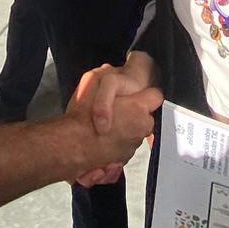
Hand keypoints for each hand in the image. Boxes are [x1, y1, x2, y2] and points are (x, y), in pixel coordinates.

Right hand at [67, 60, 161, 183]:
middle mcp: (140, 127)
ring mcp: (133, 144)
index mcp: (138, 107)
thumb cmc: (83, 118)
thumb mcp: (91, 82)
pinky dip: (118, 142)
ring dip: (126, 128)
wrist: (72, 147)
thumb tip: (109, 70)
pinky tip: (104, 138)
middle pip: (146, 116)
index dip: (146, 93)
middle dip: (135, 112)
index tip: (137, 93)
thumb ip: (105, 75)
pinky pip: (126, 145)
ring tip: (108, 124)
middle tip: (119, 108)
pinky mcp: (125, 157)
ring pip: (135, 132)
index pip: (156, 96)